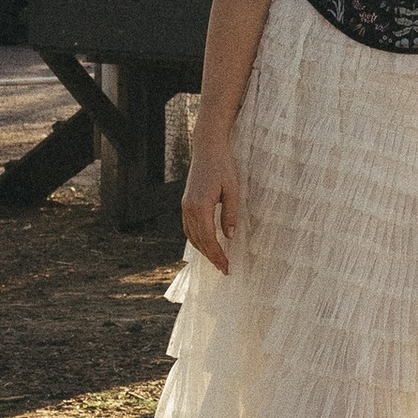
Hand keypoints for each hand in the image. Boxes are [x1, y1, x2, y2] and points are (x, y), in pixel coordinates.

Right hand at [181, 141, 241, 270]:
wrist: (208, 148)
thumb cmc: (223, 166)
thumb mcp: (233, 190)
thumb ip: (230, 214)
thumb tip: (229, 236)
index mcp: (200, 206)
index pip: (208, 239)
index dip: (217, 255)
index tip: (226, 267)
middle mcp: (188, 208)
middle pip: (198, 240)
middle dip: (211, 256)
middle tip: (224, 269)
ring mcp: (185, 206)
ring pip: (191, 235)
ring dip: (203, 249)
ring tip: (216, 260)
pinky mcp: (186, 202)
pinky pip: (189, 227)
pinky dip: (197, 238)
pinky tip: (205, 243)